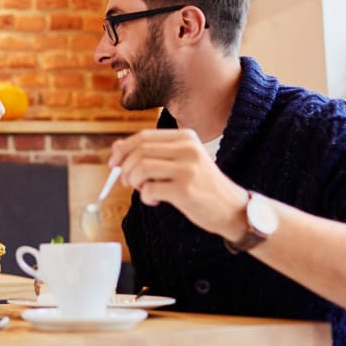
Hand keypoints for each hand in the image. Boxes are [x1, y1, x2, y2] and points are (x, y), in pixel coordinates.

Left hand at [110, 129, 246, 239]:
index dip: (123, 149)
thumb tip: (115, 147)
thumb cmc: (201, 185)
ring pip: (141, 168)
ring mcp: (187, 169)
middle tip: (126, 182)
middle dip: (125, 167)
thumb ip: (152, 153)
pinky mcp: (185, 190)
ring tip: (142, 190)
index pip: (144, 136)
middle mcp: (187, 149)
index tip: (113, 163)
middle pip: (139, 151)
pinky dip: (145, 197)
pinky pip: (149, 189)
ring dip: (133, 181)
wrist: (232, 209)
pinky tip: (155, 200)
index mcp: (186, 137)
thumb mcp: (180, 162)